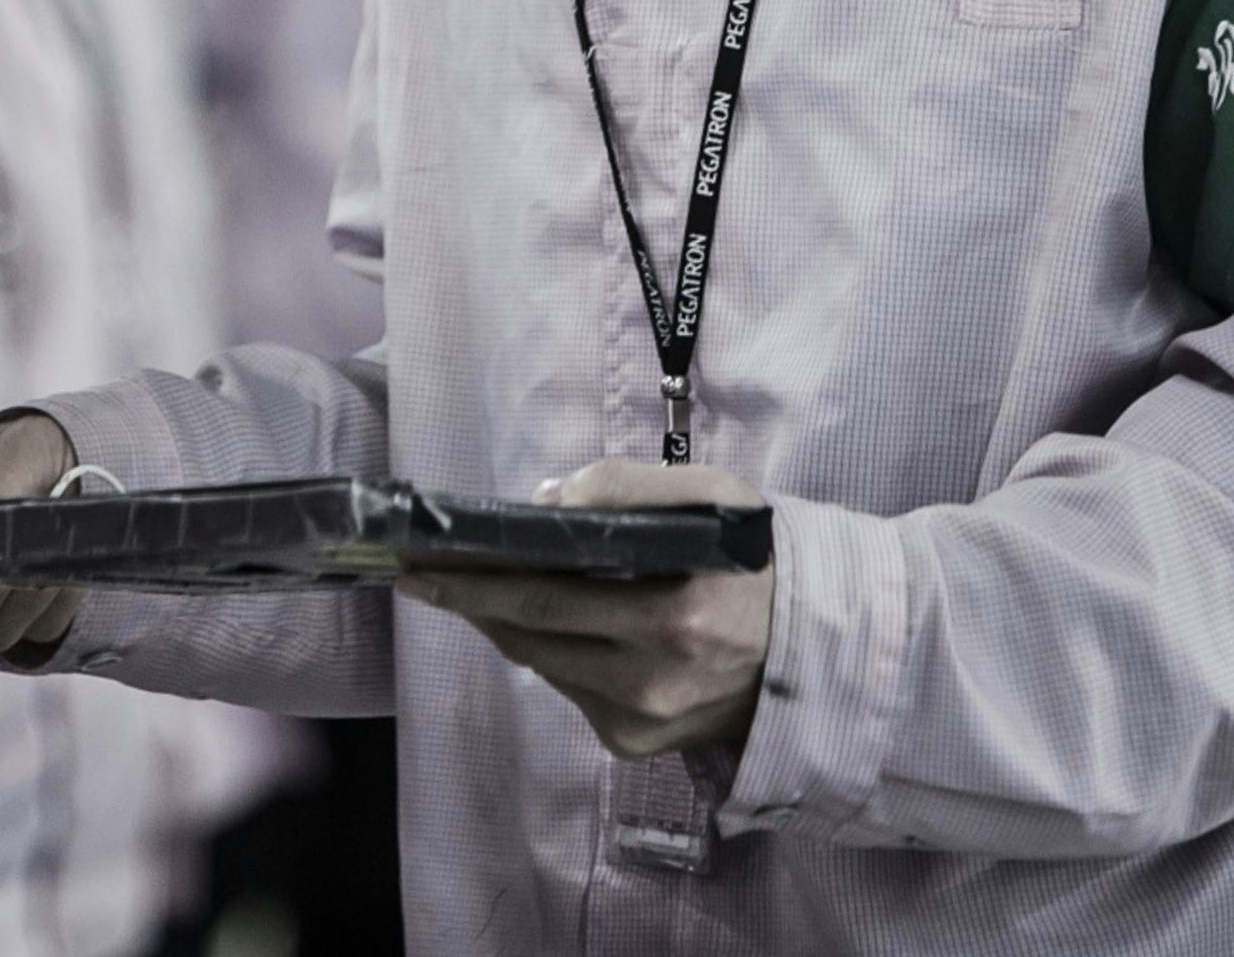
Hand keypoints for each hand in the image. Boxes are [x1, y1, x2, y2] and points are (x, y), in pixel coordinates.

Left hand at [402, 458, 774, 759]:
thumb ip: (631, 489)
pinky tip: (541, 624)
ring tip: (471, 588)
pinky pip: (568, 690)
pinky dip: (548, 654)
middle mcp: (652, 679)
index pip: (546, 594)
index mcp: (674, 614)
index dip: (476, 580)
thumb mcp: (713, 498)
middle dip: (470, 601)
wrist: (812, 646)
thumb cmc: (753, 561)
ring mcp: (640, 720)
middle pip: (530, 635)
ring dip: (504, 625)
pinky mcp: (633, 744)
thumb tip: (548, 501)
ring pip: (543, 665)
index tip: (421, 561)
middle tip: (421, 573)